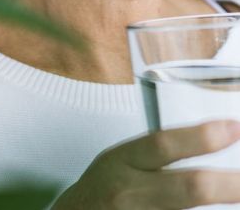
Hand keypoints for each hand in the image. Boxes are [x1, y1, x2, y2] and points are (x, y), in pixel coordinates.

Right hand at [52, 119, 239, 208]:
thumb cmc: (102, 190)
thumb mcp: (121, 160)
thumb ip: (156, 155)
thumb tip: (208, 145)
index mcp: (123, 162)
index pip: (163, 144)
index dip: (201, 137)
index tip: (234, 127)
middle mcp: (131, 192)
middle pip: (190, 187)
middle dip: (230, 184)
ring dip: (221, 206)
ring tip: (235, 191)